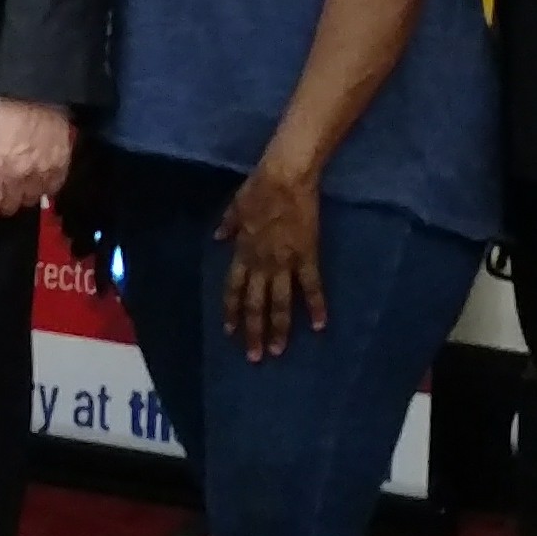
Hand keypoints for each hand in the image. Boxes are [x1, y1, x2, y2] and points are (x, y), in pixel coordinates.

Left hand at [0, 96, 72, 220]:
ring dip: (23, 193)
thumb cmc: (2, 111)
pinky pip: (51, 190)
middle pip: (9, 207)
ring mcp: (41, 174)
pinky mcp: (61, 168)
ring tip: (21, 178)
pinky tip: (38, 174)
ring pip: (30, 201)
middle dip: (2, 199)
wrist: (37, 92)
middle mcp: (17, 177)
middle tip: (1, 185)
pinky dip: (43, 186)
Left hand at [217, 154, 325, 361]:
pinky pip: (311, 286)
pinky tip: (318, 326)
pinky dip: (316, 306)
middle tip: (254, 357)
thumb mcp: (235, 207)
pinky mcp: (307, 256)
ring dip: (278, 328)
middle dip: (254, 331)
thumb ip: (228, 225)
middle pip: (256, 303)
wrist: (285, 178)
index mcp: (243, 252)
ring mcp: (285, 262)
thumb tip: (218, 238)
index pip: (233, 289)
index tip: (230, 332)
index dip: (232, 311)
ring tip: (278, 351)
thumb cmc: (258, 187)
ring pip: (280, 302)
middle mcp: (261, 263)